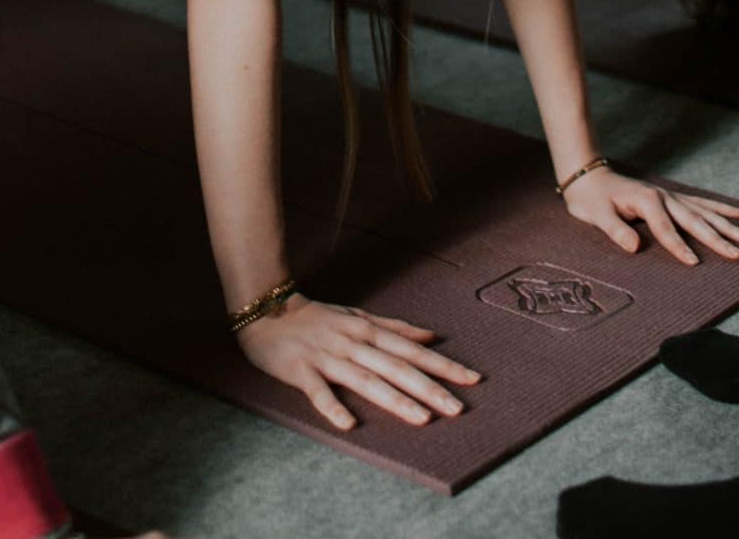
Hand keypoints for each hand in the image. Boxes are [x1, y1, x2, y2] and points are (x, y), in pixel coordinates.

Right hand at [236, 292, 479, 429]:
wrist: (266, 311)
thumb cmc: (317, 318)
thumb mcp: (358, 317)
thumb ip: (394, 328)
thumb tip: (431, 336)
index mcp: (368, 331)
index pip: (412, 351)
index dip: (443, 365)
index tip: (472, 379)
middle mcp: (353, 343)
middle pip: (396, 368)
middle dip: (429, 388)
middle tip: (458, 408)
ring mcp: (327, 356)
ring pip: (366, 380)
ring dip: (395, 399)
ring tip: (422, 419)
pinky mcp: (301, 370)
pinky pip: (319, 391)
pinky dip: (334, 407)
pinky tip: (350, 425)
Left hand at [560, 166, 738, 264]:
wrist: (588, 177)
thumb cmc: (591, 198)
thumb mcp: (595, 214)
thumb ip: (615, 230)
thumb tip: (634, 247)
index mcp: (647, 201)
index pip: (665, 229)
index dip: (678, 246)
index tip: (695, 263)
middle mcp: (663, 196)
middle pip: (694, 220)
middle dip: (717, 238)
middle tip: (738, 254)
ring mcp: (669, 196)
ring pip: (704, 212)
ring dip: (727, 225)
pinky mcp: (671, 198)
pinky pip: (700, 204)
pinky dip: (720, 209)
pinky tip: (738, 213)